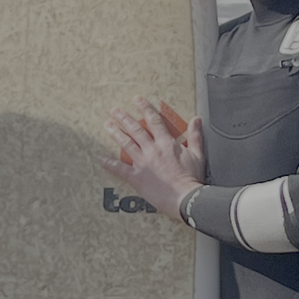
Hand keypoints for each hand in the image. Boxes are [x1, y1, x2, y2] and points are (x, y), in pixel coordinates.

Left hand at [101, 96, 204, 220]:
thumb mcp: (197, 154)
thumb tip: (196, 120)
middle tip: (114, 110)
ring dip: (115, 133)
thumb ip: (195, 136)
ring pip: (126, 144)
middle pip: (135, 129)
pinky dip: (109, 163)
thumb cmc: (191, 179)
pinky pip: (120, 168)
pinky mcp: (137, 177)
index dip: (145, 108)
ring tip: (107, 125)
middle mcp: (152, 150)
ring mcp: (142, 163)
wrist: (185, 198)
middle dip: (124, 118)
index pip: (154, 121)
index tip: (137, 100)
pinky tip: (101, 158)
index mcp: (166, 143)